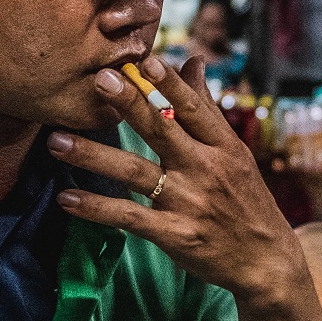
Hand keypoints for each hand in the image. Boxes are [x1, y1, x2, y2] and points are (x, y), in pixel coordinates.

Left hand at [47, 55, 309, 311]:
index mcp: (223, 147)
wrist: (266, 261)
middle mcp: (206, 170)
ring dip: (94, 156)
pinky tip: (67, 199)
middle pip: (163, 131)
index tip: (146, 59)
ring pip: (136, 173)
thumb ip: (205, 109)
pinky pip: (129, 218)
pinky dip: (97, 208)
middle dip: (130, 105)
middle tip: (100, 80)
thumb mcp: (234, 152)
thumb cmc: (246, 200)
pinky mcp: (175, 235)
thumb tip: (192, 61)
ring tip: (56, 142)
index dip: (170, 83)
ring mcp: (189, 203)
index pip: (194, 109)